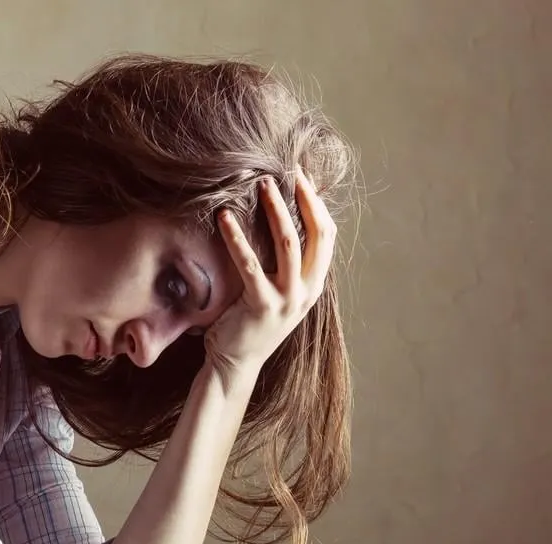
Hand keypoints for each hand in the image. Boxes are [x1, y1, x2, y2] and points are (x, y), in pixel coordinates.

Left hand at [204, 170, 337, 378]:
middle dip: (303, 199)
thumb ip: (284, 263)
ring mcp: (288, 299)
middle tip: (283, 173)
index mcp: (314, 283)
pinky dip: (237, 237)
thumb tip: (278, 219)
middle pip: (317, 234)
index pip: (327, 235)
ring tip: (260, 185)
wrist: (236, 362)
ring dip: (275, 210)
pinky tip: (224, 219)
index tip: (302, 177)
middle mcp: (307, 290)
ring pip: (288, 243)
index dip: (317, 203)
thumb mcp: (277, 290)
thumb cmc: (250, 321)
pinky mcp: (263, 305)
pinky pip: (251, 264)